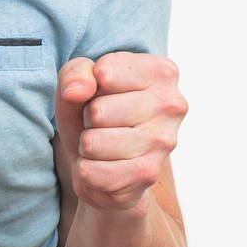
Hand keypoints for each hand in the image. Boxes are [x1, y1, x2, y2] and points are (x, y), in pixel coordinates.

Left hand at [54, 52, 185, 213]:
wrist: (106, 160)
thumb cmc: (96, 110)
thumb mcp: (79, 80)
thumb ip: (75, 73)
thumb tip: (76, 92)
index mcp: (161, 72)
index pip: (103, 73)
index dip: (88, 86)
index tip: (102, 92)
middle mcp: (171, 105)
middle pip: (98, 111)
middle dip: (88, 119)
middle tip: (102, 122)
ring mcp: (163, 141)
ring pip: (93, 143)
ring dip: (87, 145)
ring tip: (103, 142)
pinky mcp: (149, 173)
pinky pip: (93, 172)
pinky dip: (87, 170)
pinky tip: (104, 164)